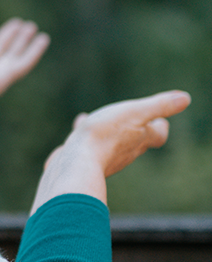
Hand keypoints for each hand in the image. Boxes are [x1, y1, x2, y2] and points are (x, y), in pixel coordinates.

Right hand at [31, 90, 190, 212]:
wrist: (77, 162)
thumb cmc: (107, 136)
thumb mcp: (135, 113)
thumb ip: (159, 106)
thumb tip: (185, 98)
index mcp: (139, 139)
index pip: (158, 136)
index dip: (161, 128)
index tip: (161, 120)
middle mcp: (125, 151)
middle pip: (137, 142)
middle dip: (137, 130)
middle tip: (136, 120)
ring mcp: (105, 157)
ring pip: (111, 143)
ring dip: (111, 132)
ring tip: (103, 120)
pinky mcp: (85, 158)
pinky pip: (89, 145)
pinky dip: (88, 136)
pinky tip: (78, 128)